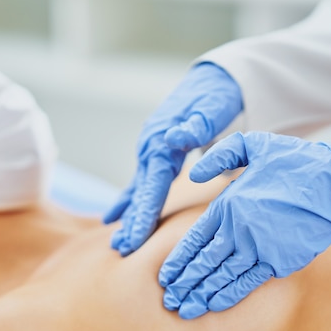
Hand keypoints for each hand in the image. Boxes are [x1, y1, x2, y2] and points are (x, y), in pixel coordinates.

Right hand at [103, 62, 242, 255]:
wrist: (212, 80)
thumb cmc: (216, 96)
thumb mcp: (212, 106)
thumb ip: (198, 123)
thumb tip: (177, 137)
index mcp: (162, 141)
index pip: (152, 185)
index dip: (144, 212)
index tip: (137, 238)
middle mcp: (151, 148)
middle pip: (141, 192)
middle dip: (133, 222)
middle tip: (123, 250)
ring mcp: (151, 152)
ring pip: (138, 190)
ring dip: (129, 216)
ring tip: (118, 244)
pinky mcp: (156, 155)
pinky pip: (141, 184)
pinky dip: (129, 202)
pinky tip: (114, 218)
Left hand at [159, 129, 330, 318]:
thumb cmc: (295, 160)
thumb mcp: (253, 145)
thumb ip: (220, 156)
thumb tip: (192, 175)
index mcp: (228, 204)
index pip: (196, 239)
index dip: (179, 260)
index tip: (165, 276)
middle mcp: (239, 229)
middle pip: (204, 262)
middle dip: (185, 283)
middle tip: (170, 300)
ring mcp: (260, 247)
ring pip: (222, 276)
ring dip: (202, 294)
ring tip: (185, 309)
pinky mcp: (281, 260)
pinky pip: (249, 281)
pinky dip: (229, 294)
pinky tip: (214, 304)